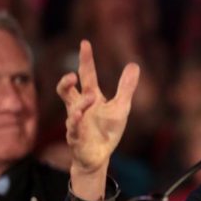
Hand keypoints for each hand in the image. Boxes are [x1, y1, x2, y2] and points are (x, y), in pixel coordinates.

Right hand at [57, 39, 139, 176]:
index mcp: (90, 98)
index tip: (85, 43)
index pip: (87, 75)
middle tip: (73, 75)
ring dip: (80, 103)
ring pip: (71, 109)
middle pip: (67, 90)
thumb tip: (134, 64)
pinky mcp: (76, 138)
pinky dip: (75, 122)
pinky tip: (77, 115)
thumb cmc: (107, 131)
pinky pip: (72, 129)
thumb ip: (126, 87)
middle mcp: (79, 107)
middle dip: (67, 82)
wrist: (99, 156)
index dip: (86, 60)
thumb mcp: (121, 107)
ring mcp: (75, 122)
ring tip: (91, 96)